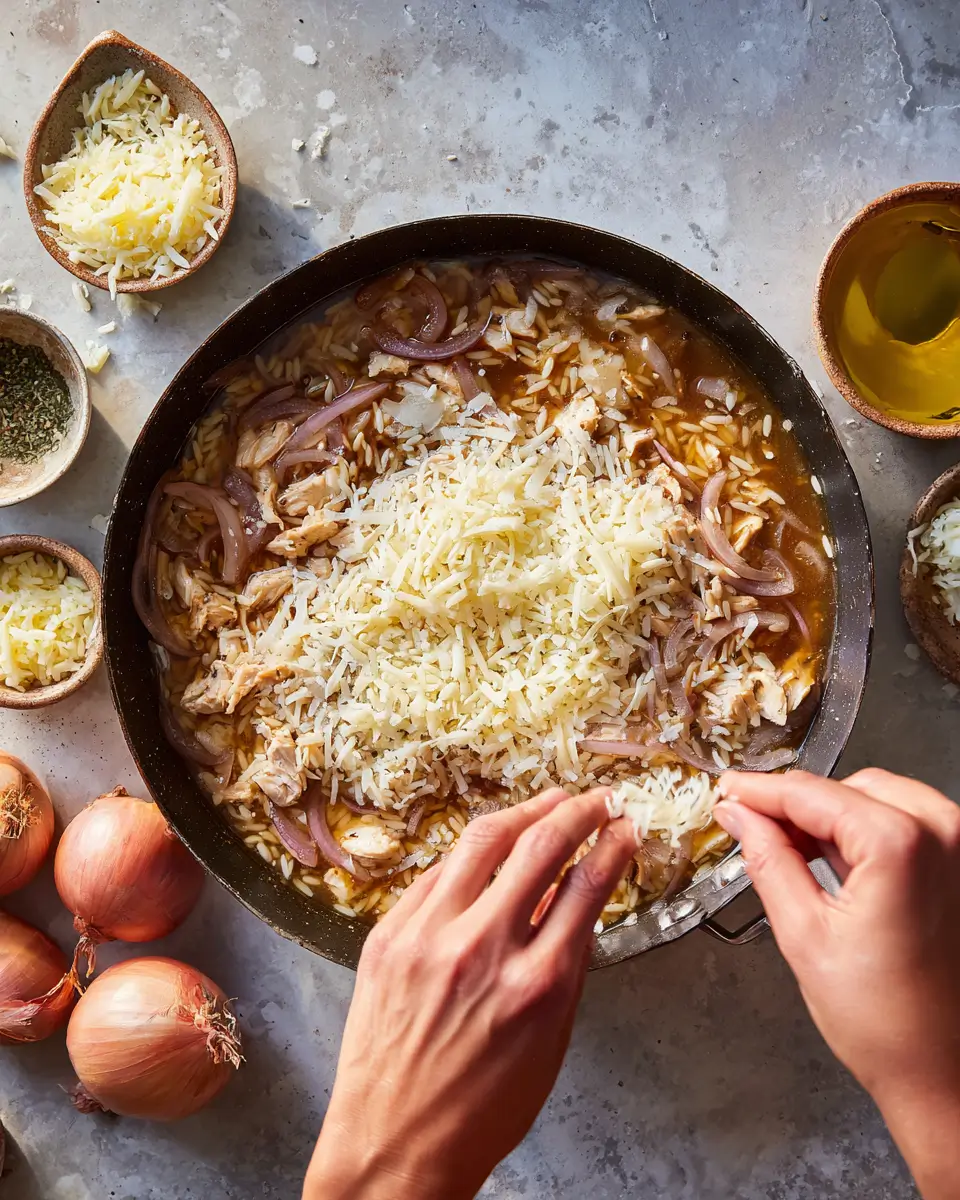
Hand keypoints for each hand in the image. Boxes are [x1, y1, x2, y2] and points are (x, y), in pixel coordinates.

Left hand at [303, 787, 635, 1199]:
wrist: (393, 1143)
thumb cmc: (480, 1109)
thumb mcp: (550, 1043)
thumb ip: (568, 965)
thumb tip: (579, 898)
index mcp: (536, 985)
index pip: (586, 886)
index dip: (612, 846)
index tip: (624, 828)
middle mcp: (481, 949)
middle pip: (540, 846)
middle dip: (578, 811)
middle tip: (597, 800)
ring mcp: (428, 935)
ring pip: (482, 840)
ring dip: (525, 812)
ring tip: (551, 801)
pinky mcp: (388, 934)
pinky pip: (437, 873)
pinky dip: (472, 856)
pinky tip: (491, 848)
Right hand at [715, 768, 959, 1199]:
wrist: (942, 1071)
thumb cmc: (885, 1023)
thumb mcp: (803, 934)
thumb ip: (767, 860)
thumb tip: (740, 816)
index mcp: (899, 845)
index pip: (811, 793)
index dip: (758, 790)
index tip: (727, 792)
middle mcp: (942, 833)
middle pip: (846, 788)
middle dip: (796, 805)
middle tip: (749, 825)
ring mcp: (959, 848)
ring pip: (877, 799)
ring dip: (831, 816)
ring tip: (789, 848)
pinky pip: (906, 822)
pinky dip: (865, 831)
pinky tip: (832, 858)